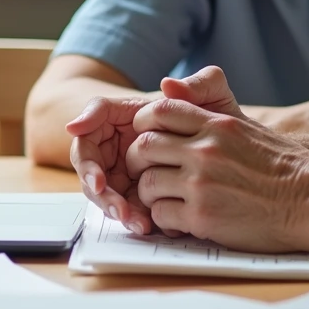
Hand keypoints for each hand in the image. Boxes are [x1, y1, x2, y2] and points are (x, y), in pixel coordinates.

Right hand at [66, 66, 246, 234]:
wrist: (230, 155)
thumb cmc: (213, 121)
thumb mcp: (211, 98)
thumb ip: (197, 85)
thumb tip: (167, 83)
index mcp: (125, 116)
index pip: (94, 118)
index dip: (85, 124)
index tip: (79, 133)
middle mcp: (118, 144)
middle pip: (90, 161)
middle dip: (93, 178)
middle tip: (103, 190)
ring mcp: (123, 172)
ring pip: (102, 190)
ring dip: (110, 203)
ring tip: (128, 215)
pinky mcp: (134, 197)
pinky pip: (124, 208)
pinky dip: (131, 217)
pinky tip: (143, 225)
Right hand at [67, 96, 155, 234]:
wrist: (185, 119)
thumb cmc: (157, 107)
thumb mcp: (127, 101)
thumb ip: (97, 109)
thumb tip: (71, 127)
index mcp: (95, 137)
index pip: (83, 156)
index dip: (89, 171)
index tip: (99, 184)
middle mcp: (103, 160)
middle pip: (94, 185)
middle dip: (106, 201)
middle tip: (121, 213)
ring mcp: (118, 178)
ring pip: (111, 201)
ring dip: (123, 214)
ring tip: (140, 224)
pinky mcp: (134, 193)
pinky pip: (131, 209)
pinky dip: (138, 218)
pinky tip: (151, 226)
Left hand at [126, 98, 308, 252]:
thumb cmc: (287, 167)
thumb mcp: (250, 128)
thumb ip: (212, 116)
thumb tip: (172, 89)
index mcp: (219, 124)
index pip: (161, 109)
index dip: (144, 124)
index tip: (147, 137)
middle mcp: (206, 149)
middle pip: (144, 145)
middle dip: (137, 159)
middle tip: (143, 171)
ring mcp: (202, 183)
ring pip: (147, 182)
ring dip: (149, 193)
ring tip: (163, 199)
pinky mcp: (203, 216)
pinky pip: (161, 214)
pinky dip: (162, 218)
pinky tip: (177, 219)